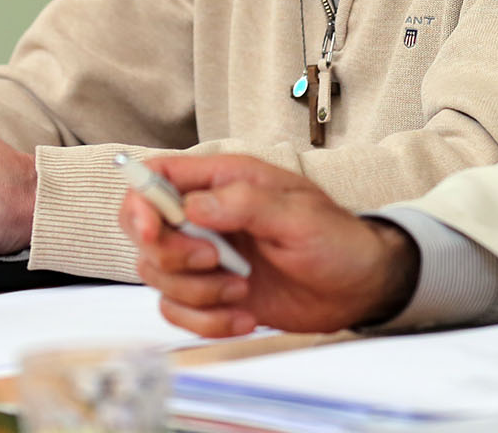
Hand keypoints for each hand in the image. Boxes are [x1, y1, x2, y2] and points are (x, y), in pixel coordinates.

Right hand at [123, 154, 418, 337]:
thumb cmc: (335, 238)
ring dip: (197, 294)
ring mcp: (206, 258)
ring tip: (242, 292)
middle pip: (146, 234)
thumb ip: (245, 204)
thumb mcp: (298, 215)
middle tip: (217, 262)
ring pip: (158, 277)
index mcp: (225, 181)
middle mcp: (207, 218)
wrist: (357, 287)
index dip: (140, 201)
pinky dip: (206, 322)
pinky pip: (178, 311)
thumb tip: (192, 205)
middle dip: (173, 257)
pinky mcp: (211, 294)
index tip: (150, 229)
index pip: (157, 176)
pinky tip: (243, 317)